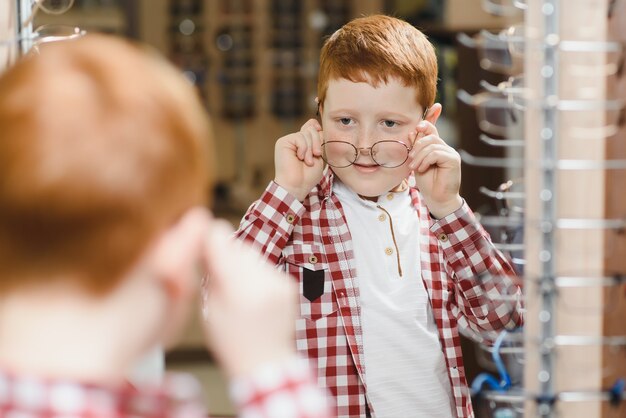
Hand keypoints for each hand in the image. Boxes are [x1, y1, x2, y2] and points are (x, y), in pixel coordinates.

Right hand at [200, 219, 296, 378]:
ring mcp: (278, 281)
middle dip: (226, 254)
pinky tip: (253, 295)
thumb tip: (205, 241)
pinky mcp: (288, 283)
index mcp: (237, 288)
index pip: (220, 240)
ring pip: (253, 254)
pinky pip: (266, 266)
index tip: (202, 241)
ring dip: (242, 264)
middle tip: (220, 274)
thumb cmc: (231, 340)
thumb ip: (210, 272)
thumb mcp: (209, 308)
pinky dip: (257, 274)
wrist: (266, 362)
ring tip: (238, 289)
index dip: (208, 238)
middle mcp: (261, 280)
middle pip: (237, 246)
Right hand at [274, 118, 324, 200]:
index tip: (321, 137)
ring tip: (307, 162)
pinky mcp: (283, 142)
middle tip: (316, 156)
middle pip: (311, 129)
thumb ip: (318, 142)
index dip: (317, 129)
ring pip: (306, 133)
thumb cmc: (307, 177)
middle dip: (317, 142)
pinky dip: (304, 148)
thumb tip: (317, 126)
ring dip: (311, 149)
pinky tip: (300, 158)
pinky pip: (299, 137)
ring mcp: (288, 141)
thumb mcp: (318, 157)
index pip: (311, 126)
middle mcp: (295, 141)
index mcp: (303, 143)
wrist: (296, 186)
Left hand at [408, 106, 462, 218]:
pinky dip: (426, 160)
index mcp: (437, 148)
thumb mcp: (417, 163)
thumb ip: (416, 149)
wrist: (437, 199)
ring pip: (432, 145)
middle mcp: (445, 148)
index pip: (432, 129)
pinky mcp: (453, 160)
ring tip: (415, 167)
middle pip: (430, 136)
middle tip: (410, 160)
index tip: (417, 127)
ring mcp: (450, 153)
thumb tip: (412, 132)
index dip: (425, 124)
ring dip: (419, 156)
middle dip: (417, 146)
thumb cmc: (428, 183)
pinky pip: (436, 153)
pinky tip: (422, 169)